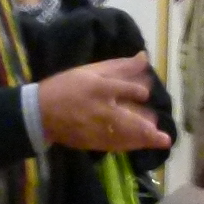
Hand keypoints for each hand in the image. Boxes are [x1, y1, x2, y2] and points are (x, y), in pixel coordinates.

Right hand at [39, 56, 171, 153]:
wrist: (40, 112)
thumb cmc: (67, 87)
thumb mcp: (91, 70)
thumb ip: (119, 66)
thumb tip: (144, 57)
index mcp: (99, 88)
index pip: (126, 90)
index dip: (139, 92)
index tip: (145, 93)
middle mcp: (101, 110)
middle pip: (129, 121)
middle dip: (148, 129)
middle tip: (164, 136)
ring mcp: (96, 128)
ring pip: (124, 137)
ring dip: (143, 140)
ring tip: (160, 141)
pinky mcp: (91, 141)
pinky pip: (114, 146)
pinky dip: (129, 146)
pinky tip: (139, 146)